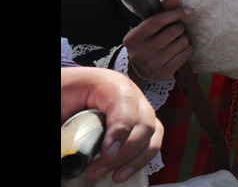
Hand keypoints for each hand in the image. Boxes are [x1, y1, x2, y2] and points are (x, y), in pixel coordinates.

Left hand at [61, 66, 163, 183]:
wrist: (71, 90)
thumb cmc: (66, 94)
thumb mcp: (61, 104)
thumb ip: (67, 127)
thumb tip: (68, 154)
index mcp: (110, 85)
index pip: (126, 105)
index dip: (120, 131)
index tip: (107, 154)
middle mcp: (132, 94)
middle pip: (144, 123)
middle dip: (125, 152)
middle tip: (96, 170)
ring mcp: (140, 108)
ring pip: (153, 134)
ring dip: (136, 159)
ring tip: (114, 177)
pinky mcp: (140, 123)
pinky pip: (151, 141)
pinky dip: (139, 160)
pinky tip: (121, 173)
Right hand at [123, 0, 192, 80]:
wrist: (140, 68)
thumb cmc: (148, 40)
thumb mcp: (149, 26)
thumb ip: (162, 10)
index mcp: (132, 38)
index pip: (157, 21)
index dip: (175, 13)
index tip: (188, 11)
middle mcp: (139, 53)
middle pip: (172, 32)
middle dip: (180, 27)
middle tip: (178, 28)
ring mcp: (151, 65)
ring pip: (181, 43)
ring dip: (184, 38)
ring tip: (177, 39)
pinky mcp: (163, 74)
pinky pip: (185, 55)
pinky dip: (187, 49)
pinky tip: (179, 50)